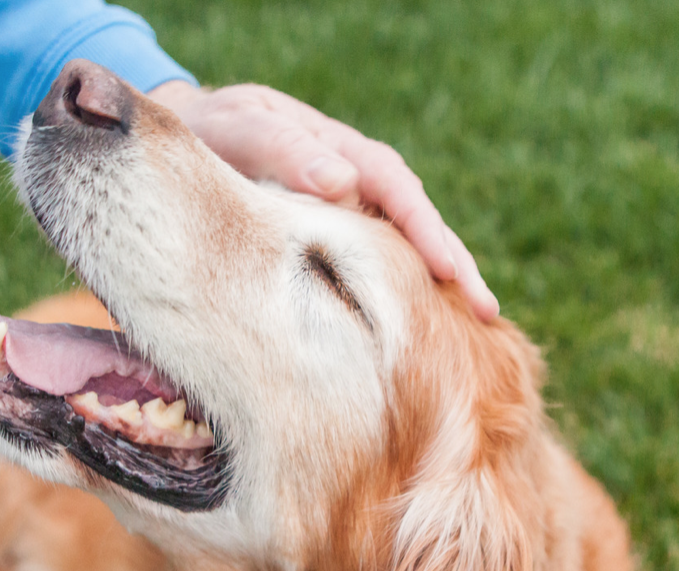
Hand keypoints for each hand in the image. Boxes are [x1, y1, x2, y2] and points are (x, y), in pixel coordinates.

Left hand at [149, 80, 497, 320]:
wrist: (192, 138)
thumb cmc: (216, 134)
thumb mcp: (244, 130)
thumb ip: (286, 151)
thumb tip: (343, 182)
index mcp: (345, 154)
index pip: (398, 193)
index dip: (426, 233)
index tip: (449, 271)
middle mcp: (359, 184)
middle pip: (417, 225)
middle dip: (454, 268)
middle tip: (487, 313)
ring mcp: (351, 214)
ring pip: (401, 250)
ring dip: (434, 288)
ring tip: (472, 331)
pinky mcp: (334, 242)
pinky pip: (374, 267)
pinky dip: (399, 294)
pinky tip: (415, 331)